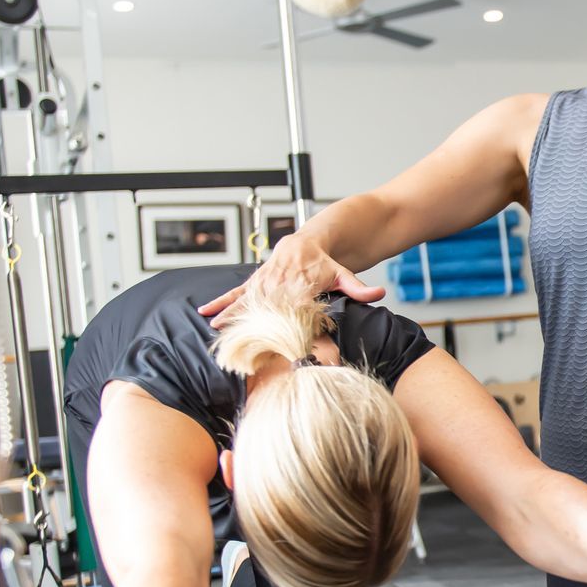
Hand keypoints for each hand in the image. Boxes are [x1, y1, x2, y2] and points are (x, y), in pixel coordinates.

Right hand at [197, 234, 383, 324]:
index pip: (291, 306)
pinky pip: (236, 292)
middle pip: (264, 307)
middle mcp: (279, 283)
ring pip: (246, 300)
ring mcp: (265, 282)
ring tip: (216, 331)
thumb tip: (380, 294)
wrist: (307, 242)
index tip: (274, 337)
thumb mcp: (344, 275)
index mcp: (300, 284)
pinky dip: (222, 301)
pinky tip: (206, 312)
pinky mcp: (255, 281)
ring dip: (230, 315)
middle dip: (252, 324)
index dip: (283, 321)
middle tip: (240, 344)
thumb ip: (359, 288)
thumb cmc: (326, 263)